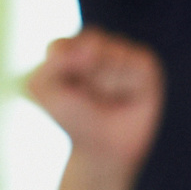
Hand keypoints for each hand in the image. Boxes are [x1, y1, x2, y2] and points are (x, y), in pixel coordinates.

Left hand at [27, 29, 162, 175]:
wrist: (106, 146)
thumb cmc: (74, 117)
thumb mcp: (44, 89)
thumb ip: (57, 57)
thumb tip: (92, 45)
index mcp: (68, 48)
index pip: (61, 46)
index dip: (61, 73)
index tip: (63, 93)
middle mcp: (96, 46)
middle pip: (91, 43)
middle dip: (86, 75)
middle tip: (87, 96)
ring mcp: (122, 52)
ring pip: (114, 54)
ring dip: (107, 83)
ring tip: (108, 99)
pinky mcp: (146, 64)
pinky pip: (137, 65)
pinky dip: (129, 85)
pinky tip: (128, 96)